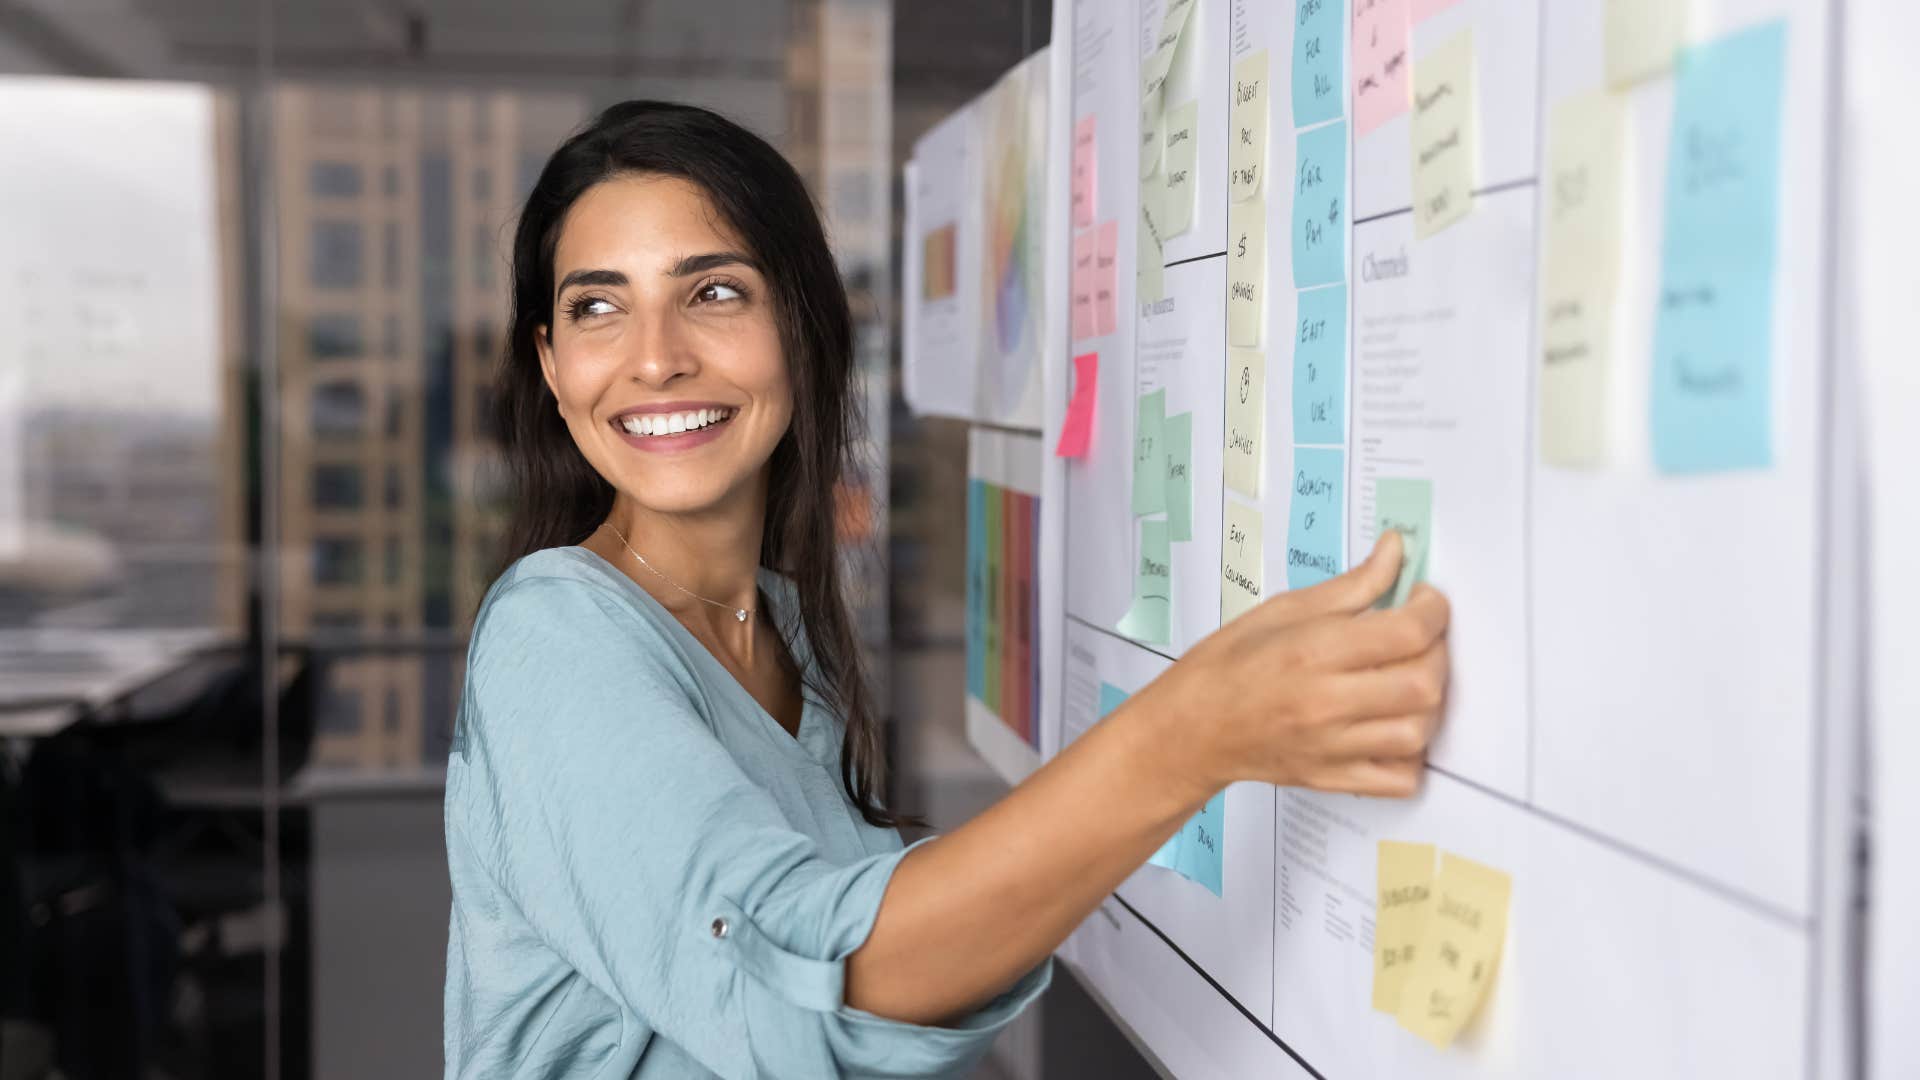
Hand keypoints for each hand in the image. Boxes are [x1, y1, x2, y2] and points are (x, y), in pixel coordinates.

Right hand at [1135, 531, 1450, 799]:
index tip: (1424, 600)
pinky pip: (1400, 779)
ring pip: (1419, 732)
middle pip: (1424, 683)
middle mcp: (1327, 702)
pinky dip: (1412, 755)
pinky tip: (1394, 725)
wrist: (1191, 729)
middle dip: (1437, 652)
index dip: (1432, 609)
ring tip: (1406, 680)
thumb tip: (1394, 555)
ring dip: (1428, 702)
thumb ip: (1350, 587)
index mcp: (1313, 651)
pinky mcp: (1333, 777)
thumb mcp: (1282, 611)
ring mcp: (1332, 746)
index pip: (1407, 632)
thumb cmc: (1226, 667)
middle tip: (1419, 637)